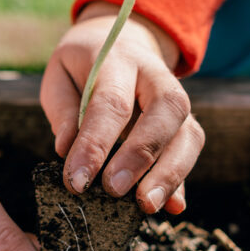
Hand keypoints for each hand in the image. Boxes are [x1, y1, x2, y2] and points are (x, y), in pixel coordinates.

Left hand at [41, 2, 204, 213]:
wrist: (122, 43)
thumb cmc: (83, 67)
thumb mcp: (59, 75)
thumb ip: (62, 109)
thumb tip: (66, 150)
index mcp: (118, 59)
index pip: (111, 102)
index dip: (95, 144)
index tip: (77, 181)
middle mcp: (156, 76)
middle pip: (165, 111)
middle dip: (141, 155)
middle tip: (115, 191)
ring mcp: (177, 100)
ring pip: (188, 133)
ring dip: (170, 173)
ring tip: (146, 206)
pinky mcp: (185, 124)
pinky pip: (190, 151)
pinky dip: (183, 181)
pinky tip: (174, 207)